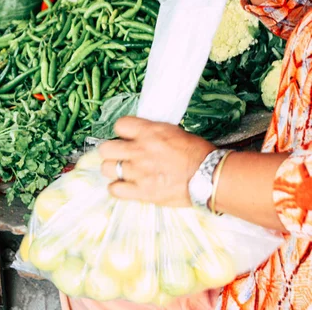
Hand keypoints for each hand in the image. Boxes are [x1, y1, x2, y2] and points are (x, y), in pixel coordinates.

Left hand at [99, 117, 215, 206]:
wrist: (210, 176)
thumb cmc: (197, 153)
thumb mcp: (173, 132)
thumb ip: (151, 133)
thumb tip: (138, 134)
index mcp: (149, 132)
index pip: (120, 125)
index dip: (122, 131)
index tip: (126, 137)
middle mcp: (140, 151)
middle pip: (105, 149)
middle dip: (111, 151)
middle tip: (120, 155)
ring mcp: (139, 172)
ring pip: (107, 169)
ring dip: (113, 169)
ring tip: (123, 171)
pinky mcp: (142, 191)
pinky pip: (114, 190)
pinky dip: (117, 188)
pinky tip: (125, 186)